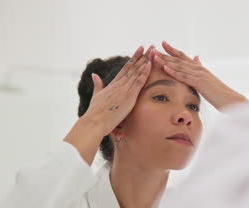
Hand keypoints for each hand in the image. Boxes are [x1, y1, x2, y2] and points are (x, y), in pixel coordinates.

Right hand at [64, 46, 154, 164]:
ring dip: (146, 61)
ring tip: (154, 50)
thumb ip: (98, 85)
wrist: (94, 121)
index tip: (140, 49)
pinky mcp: (128, 96)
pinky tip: (149, 64)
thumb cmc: (95, 112)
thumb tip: (94, 75)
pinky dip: (144, 73)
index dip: (134, 58)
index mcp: (113, 84)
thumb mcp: (96, 96)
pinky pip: (138, 82)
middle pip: (134, 67)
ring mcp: (124, 89)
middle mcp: (119, 84)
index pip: (126, 68)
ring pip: (137, 71)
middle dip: (143, 56)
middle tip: (151, 46)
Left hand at [153, 41, 248, 111]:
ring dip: (166, 61)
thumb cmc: (219, 93)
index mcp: (200, 68)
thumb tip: (197, 58)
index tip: (162, 44)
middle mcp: (199, 69)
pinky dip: (174, 72)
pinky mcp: (200, 83)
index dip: (172, 50)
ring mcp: (200, 75)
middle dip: (165, 54)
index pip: (184, 57)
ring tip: (154, 57)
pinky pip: (184, 76)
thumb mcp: (209, 80)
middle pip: (179, 59)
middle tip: (152, 49)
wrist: (231, 100)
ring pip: (179, 66)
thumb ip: (201, 70)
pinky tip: (165, 68)